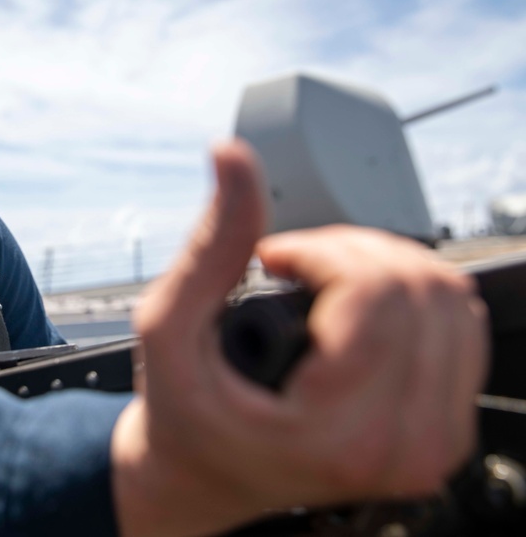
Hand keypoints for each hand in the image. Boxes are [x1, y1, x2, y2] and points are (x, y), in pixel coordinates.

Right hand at [110, 139, 488, 536]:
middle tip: (296, 268)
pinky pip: (461, 327)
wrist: (203, 476)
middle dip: (350, 253)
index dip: (321, 251)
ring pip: (451, 300)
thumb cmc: (185, 413)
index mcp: (336, 433)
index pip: (379, 294)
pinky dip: (410, 295)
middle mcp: (403, 447)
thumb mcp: (171, 327)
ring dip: (382, 267)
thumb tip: (233, 157)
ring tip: (323, 285)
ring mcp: (433, 444)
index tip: (275, 260)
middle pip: (422, 288)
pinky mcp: (446, 432)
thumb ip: (212, 242)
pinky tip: (357, 305)